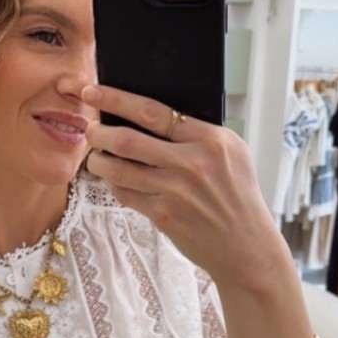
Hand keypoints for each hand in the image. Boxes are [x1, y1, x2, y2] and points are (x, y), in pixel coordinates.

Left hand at [82, 84, 288, 289]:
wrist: (246, 245)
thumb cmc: (238, 196)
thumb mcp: (232, 153)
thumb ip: (198, 134)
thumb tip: (153, 117)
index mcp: (210, 140)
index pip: (153, 111)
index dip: (116, 99)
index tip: (93, 92)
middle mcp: (191, 164)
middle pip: (127, 140)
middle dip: (99, 133)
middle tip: (91, 130)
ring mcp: (175, 192)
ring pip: (119, 170)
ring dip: (99, 161)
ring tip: (96, 156)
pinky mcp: (163, 216)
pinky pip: (126, 195)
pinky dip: (115, 185)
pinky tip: (115, 181)